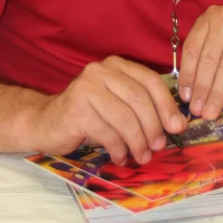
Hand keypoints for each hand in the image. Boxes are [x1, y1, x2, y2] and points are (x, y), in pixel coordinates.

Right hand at [27, 56, 187, 164]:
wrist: (45, 122)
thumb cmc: (88, 115)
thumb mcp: (117, 104)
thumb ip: (141, 107)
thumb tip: (176, 123)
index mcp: (116, 65)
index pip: (149, 80)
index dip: (166, 104)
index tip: (177, 127)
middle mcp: (101, 70)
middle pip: (138, 98)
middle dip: (153, 126)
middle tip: (159, 146)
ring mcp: (86, 88)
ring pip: (124, 117)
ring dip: (138, 141)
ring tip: (141, 156)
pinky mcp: (76, 109)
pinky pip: (107, 132)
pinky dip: (118, 148)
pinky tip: (120, 157)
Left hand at [178, 5, 222, 119]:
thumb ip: (209, 53)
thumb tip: (191, 89)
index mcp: (211, 16)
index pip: (192, 48)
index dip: (187, 74)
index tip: (185, 96)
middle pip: (208, 60)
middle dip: (201, 89)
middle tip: (196, 111)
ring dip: (217, 95)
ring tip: (211, 114)